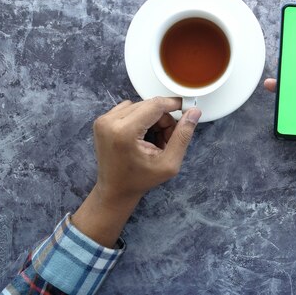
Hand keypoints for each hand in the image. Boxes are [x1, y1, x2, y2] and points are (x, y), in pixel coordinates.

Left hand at [72, 98, 200, 246]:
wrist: (115, 190)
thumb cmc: (139, 180)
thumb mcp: (169, 163)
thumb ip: (183, 135)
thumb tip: (194, 112)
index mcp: (124, 131)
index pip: (155, 105)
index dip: (174, 104)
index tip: (186, 107)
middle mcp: (110, 122)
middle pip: (149, 105)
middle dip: (163, 119)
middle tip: (166, 140)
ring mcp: (103, 120)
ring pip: (140, 105)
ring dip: (152, 119)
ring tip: (153, 141)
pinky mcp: (102, 121)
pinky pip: (129, 109)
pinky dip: (140, 119)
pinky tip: (142, 136)